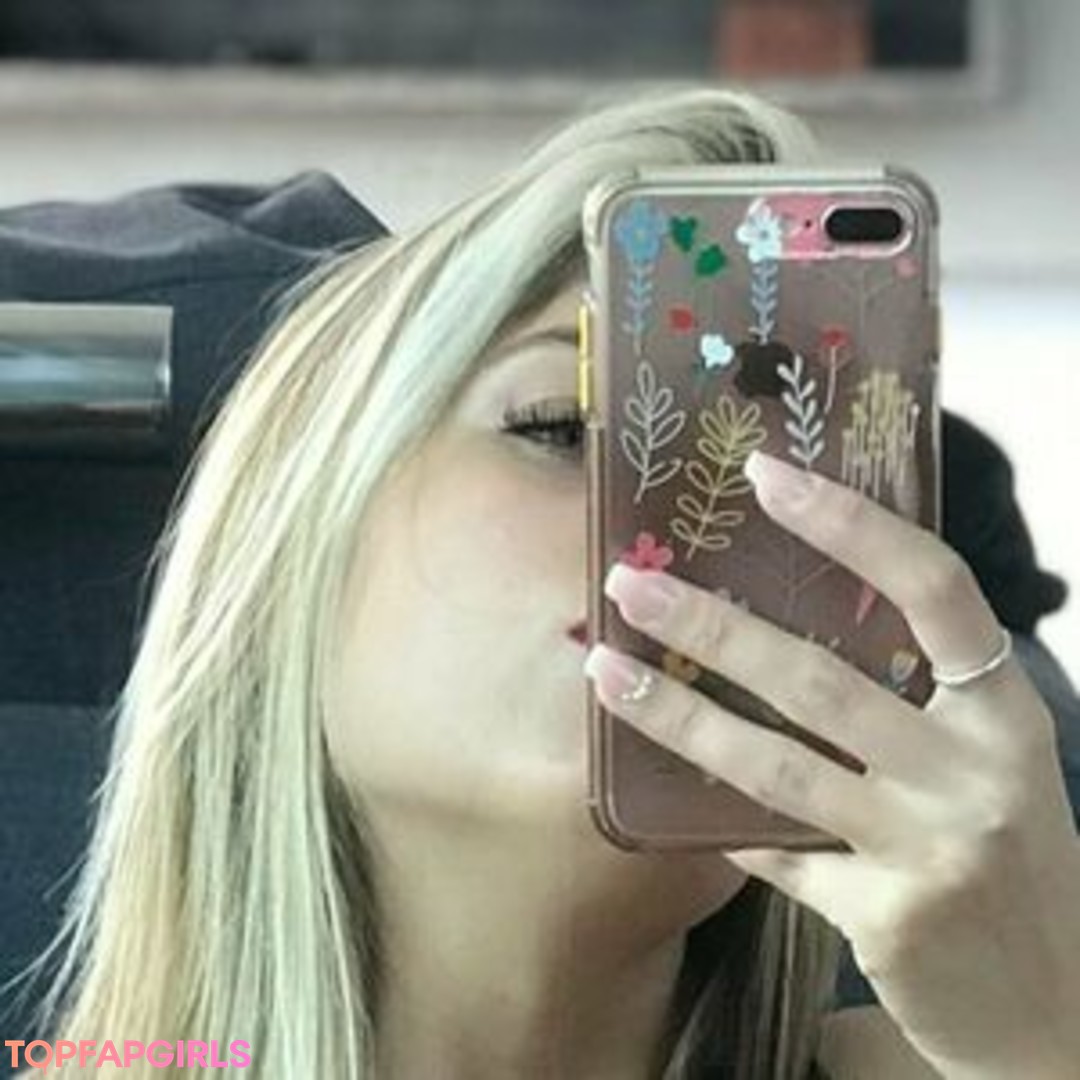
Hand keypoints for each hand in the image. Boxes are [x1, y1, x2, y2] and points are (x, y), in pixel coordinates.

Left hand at [584, 450, 1079, 1079]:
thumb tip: (775, 626)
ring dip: (676, 715)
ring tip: (602, 670)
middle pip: (820, 679)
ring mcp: (932, 847)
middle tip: (629, 582)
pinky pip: (773, 850)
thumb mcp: (987, 758)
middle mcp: (977, 770)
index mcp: (1006, 708)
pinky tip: (657, 789)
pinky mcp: (887, 916)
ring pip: (774, 765)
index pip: (935, 589)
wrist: (1055, 1005)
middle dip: (712, 626)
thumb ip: (912, 696)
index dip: (852, 525)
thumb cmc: (1007, 852)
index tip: (767, 476)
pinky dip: (715, 817)